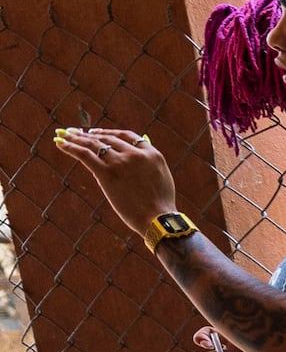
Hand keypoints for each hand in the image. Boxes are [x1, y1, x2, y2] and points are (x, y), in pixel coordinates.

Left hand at [53, 127, 179, 237]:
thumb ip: (146, 164)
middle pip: (107, 138)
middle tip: (74, 132)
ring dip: (75, 138)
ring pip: (93, 144)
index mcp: (151, 153)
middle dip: (88, 134)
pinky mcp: (107, 173)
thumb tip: (130, 156)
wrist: (157, 219)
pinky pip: (84, 154)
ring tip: (63, 134)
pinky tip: (60, 144)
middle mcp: (135, 154)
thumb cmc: (159, 204)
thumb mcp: (160, 178)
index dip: (108, 132)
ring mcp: (121, 162)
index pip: (125, 135)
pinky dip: (70, 147)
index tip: (95, 133)